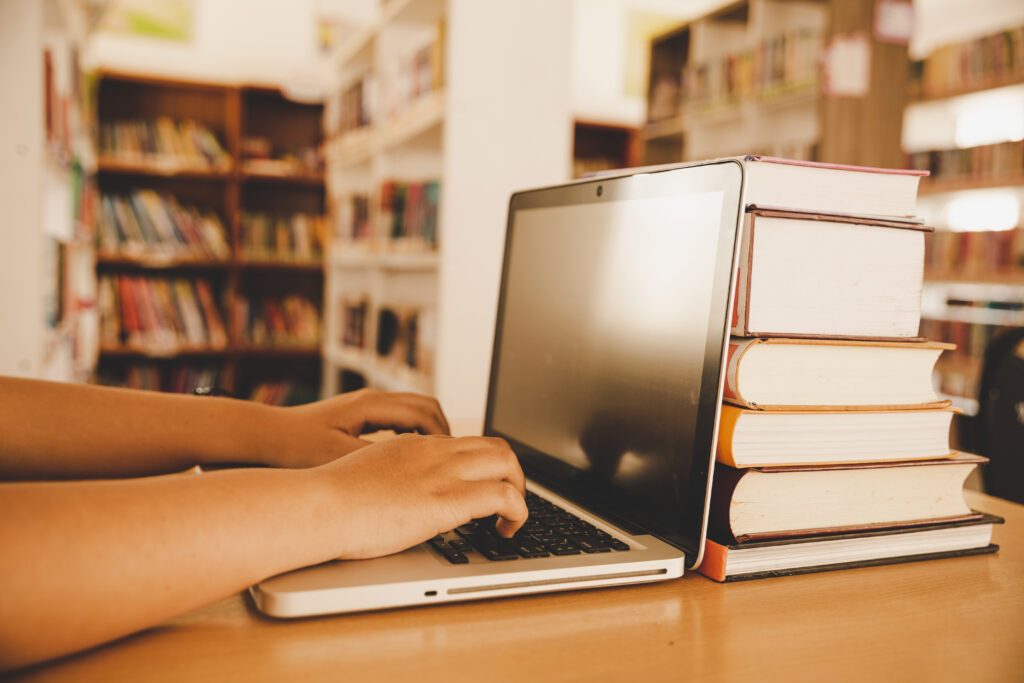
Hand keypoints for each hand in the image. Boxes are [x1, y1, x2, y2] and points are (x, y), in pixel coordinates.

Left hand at [262, 389, 450, 468]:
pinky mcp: (359, 414)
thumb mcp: (337, 457)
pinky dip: (413, 433)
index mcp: (371, 405)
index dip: (444, 437)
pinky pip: (399, 418)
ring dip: (430, 431)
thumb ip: (376, 458)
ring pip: (414, 410)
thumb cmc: (295, 447)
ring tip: (437, 460)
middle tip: (452, 459)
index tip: (451, 461)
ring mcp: (366, 405)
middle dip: (444, 431)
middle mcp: (372, 399)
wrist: (265, 436)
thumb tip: (412, 464)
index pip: (425, 414)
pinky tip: (410, 457)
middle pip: (426, 406)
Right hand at [314, 434, 527, 558]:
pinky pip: (504, 496)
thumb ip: (388, 478)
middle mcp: (434, 452)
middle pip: (495, 446)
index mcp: (412, 446)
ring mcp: (443, 473)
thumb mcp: (364, 475)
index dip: (482, 466)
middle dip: (511, 474)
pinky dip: (517, 513)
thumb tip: (394, 496)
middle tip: (507, 503)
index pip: (463, 444)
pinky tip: (505, 531)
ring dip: (519, 491)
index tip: (482, 488)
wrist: (319, 505)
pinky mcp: (448, 500)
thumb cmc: (329, 500)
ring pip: (507, 462)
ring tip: (511, 518)